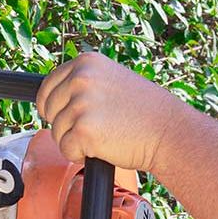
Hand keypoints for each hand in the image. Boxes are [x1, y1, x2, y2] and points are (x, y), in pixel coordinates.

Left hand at [36, 52, 196, 175]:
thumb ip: (85, 83)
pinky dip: (81, 155)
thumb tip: (53, 96)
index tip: (59, 115)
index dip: (51, 106)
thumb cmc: (146, 111)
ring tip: (104, 136)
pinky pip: (66, 150)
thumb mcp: (113, 81)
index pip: (47, 86)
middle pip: (49, 111)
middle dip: (65, 125)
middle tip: (94, 128)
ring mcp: (81, 103)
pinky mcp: (83, 129)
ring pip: (56, 132)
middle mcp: (80, 78)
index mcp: (86, 62)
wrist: (170, 132)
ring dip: (75, 141)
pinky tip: (103, 148)